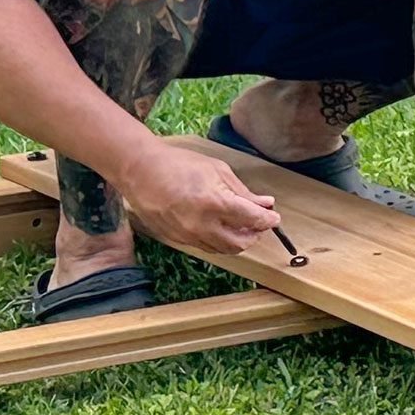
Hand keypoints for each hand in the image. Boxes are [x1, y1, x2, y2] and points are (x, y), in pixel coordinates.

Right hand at [119, 143, 279, 254]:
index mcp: (215, 203)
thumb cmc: (179, 164)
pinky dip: (218, 240)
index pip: (252, 220)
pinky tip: (219, 226)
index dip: (268, 221)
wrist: (141, 171)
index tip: (274, 218)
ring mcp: (188, 235)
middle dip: (254, 235)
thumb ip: (243, 192)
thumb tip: (265, 203)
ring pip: (223, 250)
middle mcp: (202, 224)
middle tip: (258, 223)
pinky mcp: (178, 240)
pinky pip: (206, 246)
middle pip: (240, 243)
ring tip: (239, 225)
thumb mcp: (217, 170)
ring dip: (237, 240)